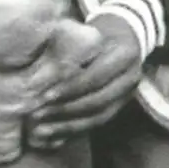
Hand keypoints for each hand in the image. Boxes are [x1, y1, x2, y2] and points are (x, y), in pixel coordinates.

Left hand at [25, 13, 143, 146]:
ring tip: (42, 130)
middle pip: (97, 101)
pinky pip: (97, 123)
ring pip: (99, 117)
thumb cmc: (97, 32)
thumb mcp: (86, 32)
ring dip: (68, 126)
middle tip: (38, 116)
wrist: (125, 36)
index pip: (95, 77)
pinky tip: (54, 135)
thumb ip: (68, 50)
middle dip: (65, 111)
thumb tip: (38, 72)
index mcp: (124, 55)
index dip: (70, 89)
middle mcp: (130, 78)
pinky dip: (75, 130)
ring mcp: (127, 95)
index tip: (45, 96)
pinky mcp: (120, 107)